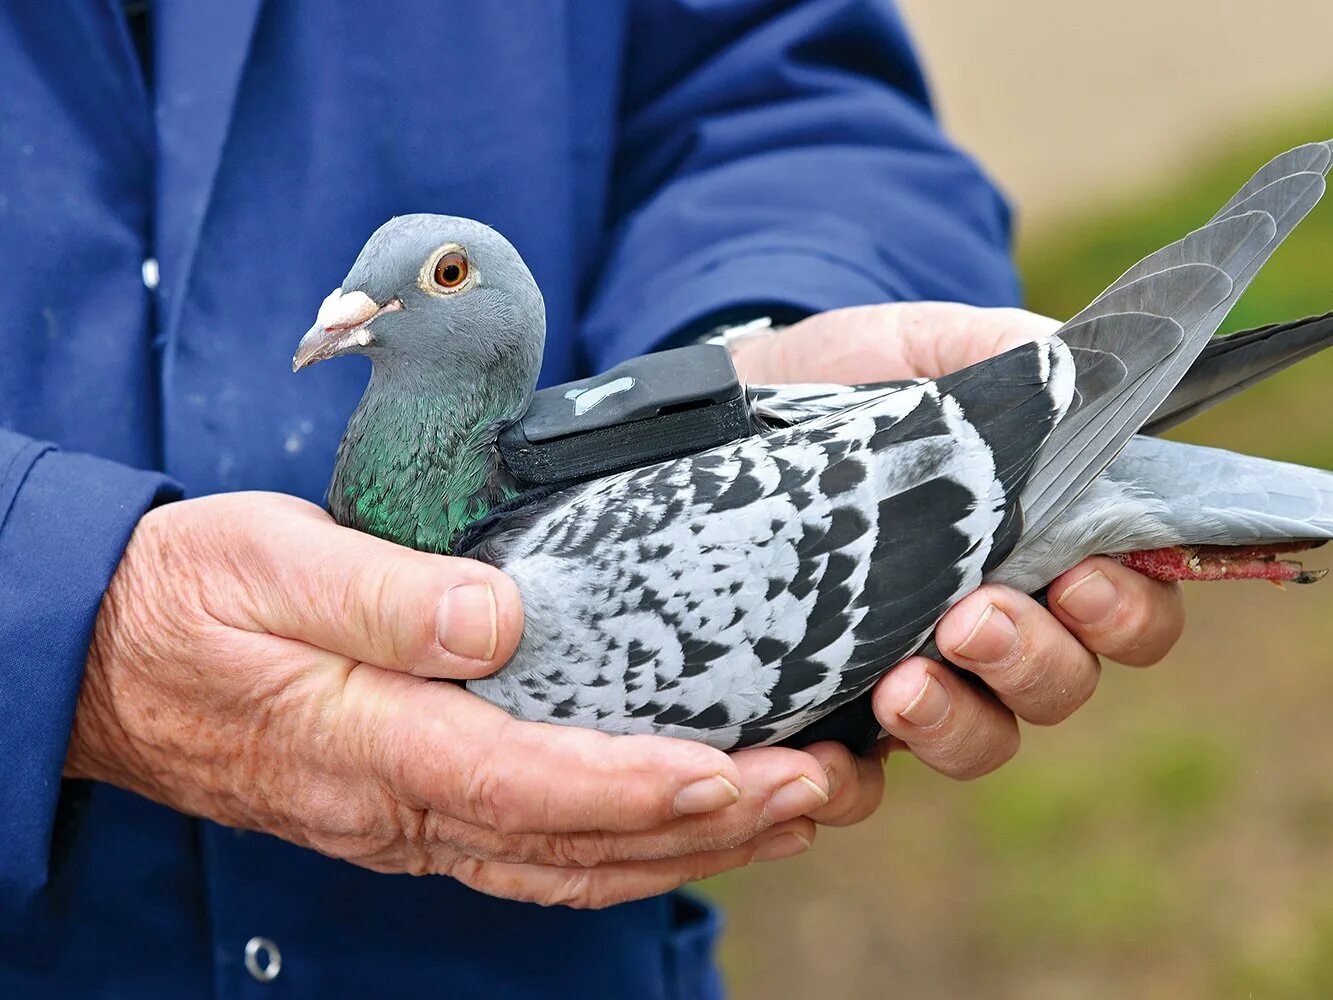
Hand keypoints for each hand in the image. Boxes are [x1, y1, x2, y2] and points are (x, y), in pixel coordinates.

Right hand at [68, 493, 835, 908]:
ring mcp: (412, 818)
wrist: (109, 656)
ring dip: (690, 846)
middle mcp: (404, 805)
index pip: (532, 788)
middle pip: (579, 842)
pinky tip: (688, 826)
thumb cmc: (188, 600)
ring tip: (794, 812)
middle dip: (711, 827)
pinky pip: (539, 849)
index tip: (739, 777)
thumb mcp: (268, 565)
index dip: (640, 791)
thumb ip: (384, 597)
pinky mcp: (417, 804)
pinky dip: (626, 846)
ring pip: (571, 860)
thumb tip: (499, 618)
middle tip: (821, 790)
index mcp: (375, 743)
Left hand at [734, 302, 1185, 780]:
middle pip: (1066, 684)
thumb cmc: (851, 377)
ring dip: (957, 723)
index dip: (1128, 611)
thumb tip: (1090, 373)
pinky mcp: (836, 708)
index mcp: (1052, 543)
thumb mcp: (929, 346)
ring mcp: (923, 672)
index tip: (1080, 580)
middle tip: (973, 619)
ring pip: (984, 739)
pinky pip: (866, 780)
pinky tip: (826, 754)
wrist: (727, 407)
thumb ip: (1013, 357)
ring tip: (901, 685)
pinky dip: (855, 781)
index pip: (1137, 606)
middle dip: (1033, 661)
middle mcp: (1001, 622)